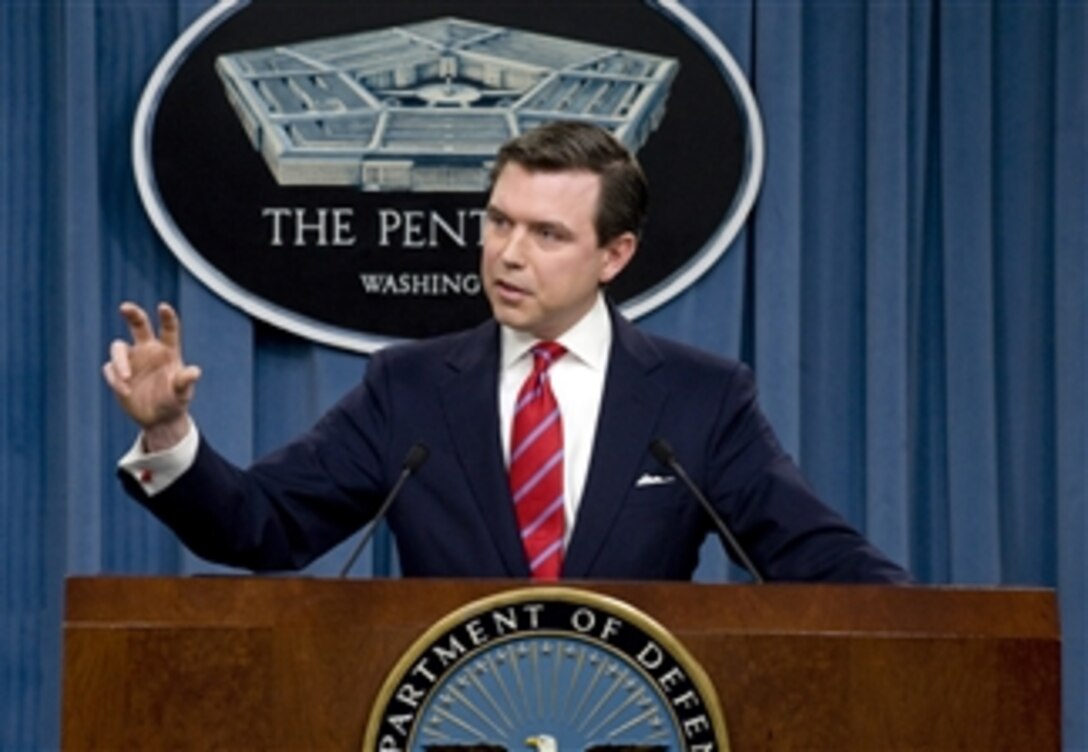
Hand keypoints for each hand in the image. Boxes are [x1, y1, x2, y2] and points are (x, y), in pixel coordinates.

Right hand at [102, 302, 201, 450]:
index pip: (168, 330)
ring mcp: (131, 360)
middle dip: (132, 314)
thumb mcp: (182, 394)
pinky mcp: (117, 373)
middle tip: (125, 306)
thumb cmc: (175, 402)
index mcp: (168, 351)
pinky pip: (109, 369)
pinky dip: (115, 378)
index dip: (167, 317)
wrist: (159, 419)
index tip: (163, 307)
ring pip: (118, 348)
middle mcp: (148, 350)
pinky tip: (125, 392)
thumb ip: (185, 382)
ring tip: (127, 379)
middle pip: (139, 325)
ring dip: (120, 361)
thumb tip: (195, 372)